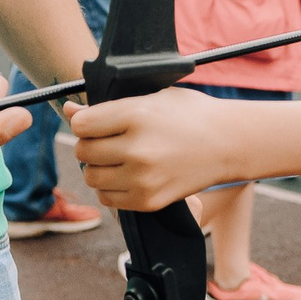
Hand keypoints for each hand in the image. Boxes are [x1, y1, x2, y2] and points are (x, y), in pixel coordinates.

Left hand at [70, 86, 234, 209]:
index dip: (86, 122)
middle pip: (83, 152)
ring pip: (91, 177)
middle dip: (92, 145)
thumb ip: (109, 107)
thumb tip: (70, 110)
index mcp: (136, 116)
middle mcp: (137, 149)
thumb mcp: (152, 99)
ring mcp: (143, 178)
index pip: (81, 125)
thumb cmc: (190, 115)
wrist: (231, 144)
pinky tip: (128, 175)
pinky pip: (108, 198)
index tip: (99, 122)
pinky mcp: (149, 201)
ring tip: (119, 158)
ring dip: (99, 168)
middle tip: (111, 140)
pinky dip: (111, 187)